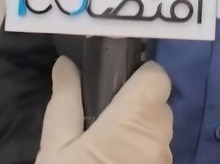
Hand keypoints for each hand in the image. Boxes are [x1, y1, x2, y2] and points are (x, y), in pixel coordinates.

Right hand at [35, 56, 172, 163]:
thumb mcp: (55, 145)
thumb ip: (65, 100)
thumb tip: (65, 65)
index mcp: (134, 119)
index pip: (158, 77)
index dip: (139, 75)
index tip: (114, 85)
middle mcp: (158, 137)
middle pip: (159, 104)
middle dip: (135, 104)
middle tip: (101, 116)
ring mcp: (164, 161)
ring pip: (159, 130)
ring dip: (139, 130)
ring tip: (104, 144)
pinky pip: (156, 153)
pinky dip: (141, 152)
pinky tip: (114, 162)